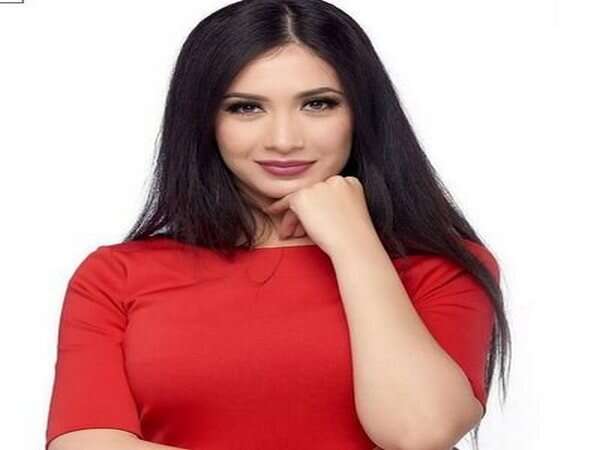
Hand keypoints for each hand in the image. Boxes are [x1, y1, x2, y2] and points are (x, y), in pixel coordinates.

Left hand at [262, 175, 376, 256]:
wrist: (353, 245)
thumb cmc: (353, 237)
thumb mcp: (348, 214)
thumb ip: (335, 205)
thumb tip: (315, 210)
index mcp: (350, 183)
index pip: (327, 192)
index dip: (318, 208)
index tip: (315, 219)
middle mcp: (335, 179)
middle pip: (313, 195)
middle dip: (305, 213)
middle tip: (299, 230)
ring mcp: (319, 186)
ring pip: (301, 199)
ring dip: (294, 216)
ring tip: (290, 233)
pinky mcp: (304, 195)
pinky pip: (288, 201)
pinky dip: (279, 207)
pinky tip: (273, 211)